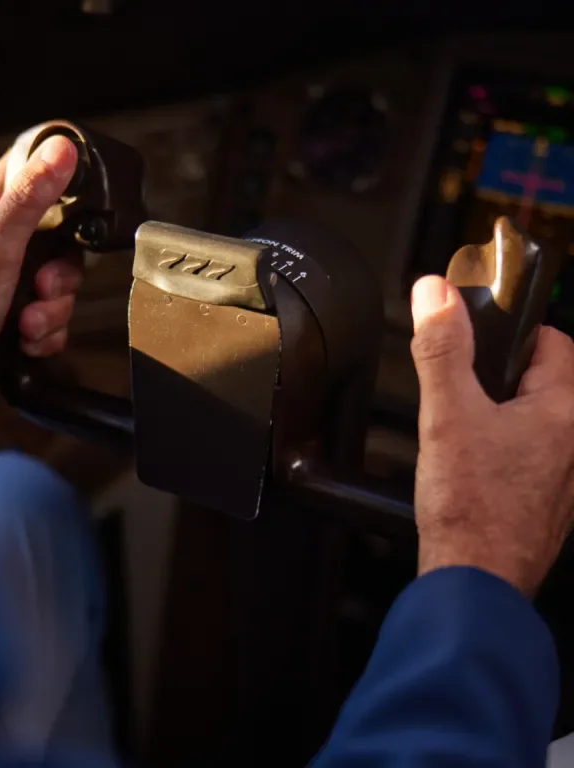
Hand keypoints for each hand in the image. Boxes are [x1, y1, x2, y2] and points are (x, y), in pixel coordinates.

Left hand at [0, 135, 81, 381]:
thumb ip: (31, 196)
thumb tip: (61, 149)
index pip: (30, 178)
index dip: (57, 186)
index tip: (75, 204)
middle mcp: (3, 245)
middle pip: (61, 247)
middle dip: (60, 277)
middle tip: (42, 286)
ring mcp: (12, 284)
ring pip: (60, 289)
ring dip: (51, 312)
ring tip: (26, 323)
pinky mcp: (19, 318)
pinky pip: (54, 321)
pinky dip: (45, 334)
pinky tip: (25, 339)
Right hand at [411, 275, 573, 596]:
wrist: (475, 581)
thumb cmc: (470, 504)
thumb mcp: (447, 414)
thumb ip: (442, 350)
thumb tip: (435, 292)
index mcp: (563, 411)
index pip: (553, 344)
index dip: (514, 335)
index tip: (479, 341)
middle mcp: (573, 444)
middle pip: (542, 384)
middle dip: (500, 378)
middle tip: (458, 389)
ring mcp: (564, 479)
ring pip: (534, 424)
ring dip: (500, 416)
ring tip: (458, 429)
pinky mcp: (547, 505)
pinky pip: (529, 459)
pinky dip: (502, 452)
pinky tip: (469, 469)